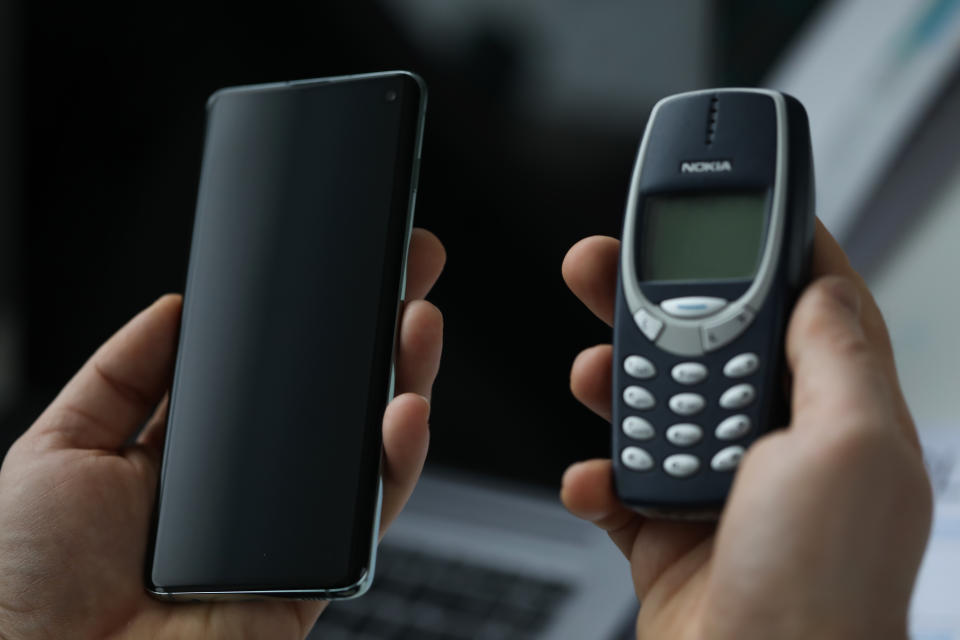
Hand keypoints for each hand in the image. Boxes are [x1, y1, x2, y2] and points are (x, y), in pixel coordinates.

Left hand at [0, 228, 444, 639]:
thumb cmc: (27, 585)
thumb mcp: (57, 448)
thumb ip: (119, 374)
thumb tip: (176, 307)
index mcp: (193, 454)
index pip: (270, 375)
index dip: (306, 323)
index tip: (333, 271)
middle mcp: (250, 488)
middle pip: (330, 401)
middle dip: (375, 332)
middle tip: (405, 268)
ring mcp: (289, 528)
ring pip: (366, 447)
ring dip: (403, 378)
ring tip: (414, 319)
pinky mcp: (319, 573)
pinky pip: (371, 511)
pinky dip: (398, 458)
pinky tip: (403, 406)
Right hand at [560, 221, 931, 639]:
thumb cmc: (818, 589)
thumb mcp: (848, 450)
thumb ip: (835, 356)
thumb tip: (821, 285)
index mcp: (834, 415)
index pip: (808, 304)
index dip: (774, 245)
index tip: (735, 201)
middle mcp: (777, 444)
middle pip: (707, 342)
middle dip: (654, 298)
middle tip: (605, 262)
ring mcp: (718, 483)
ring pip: (650, 401)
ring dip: (611, 383)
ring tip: (590, 374)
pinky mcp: (666, 527)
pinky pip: (615, 480)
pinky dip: (593, 475)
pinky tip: (592, 478)